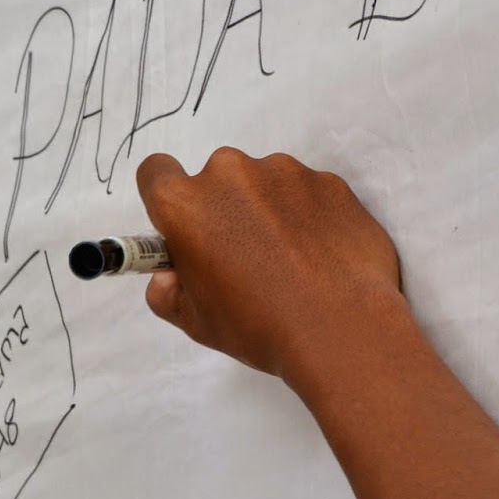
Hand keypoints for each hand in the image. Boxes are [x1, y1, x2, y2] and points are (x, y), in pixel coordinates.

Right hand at [135, 148, 406, 392]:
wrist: (343, 327)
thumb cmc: (259, 327)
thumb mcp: (196, 323)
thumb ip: (168, 292)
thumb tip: (168, 274)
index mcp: (186, 205)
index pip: (156, 172)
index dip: (167, 200)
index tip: (184, 226)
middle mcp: (230, 173)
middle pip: (215, 179)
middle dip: (224, 208)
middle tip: (244, 256)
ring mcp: (284, 171)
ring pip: (264, 183)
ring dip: (268, 210)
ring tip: (290, 259)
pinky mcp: (328, 180)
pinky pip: (307, 192)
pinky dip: (308, 215)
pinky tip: (320, 255)